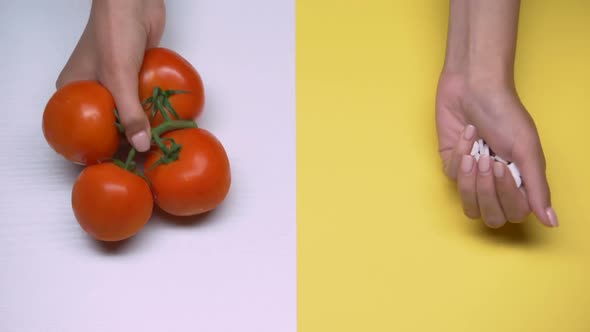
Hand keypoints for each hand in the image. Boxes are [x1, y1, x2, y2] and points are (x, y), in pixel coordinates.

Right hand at [56, 0, 165, 151]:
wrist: (134, 1)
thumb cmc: (114, 33)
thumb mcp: (118, 78)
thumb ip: (129, 113)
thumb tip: (141, 146)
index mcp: (74, 89)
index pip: (82, 128)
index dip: (98, 148)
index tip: (118, 166)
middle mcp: (93, 88)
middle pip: (108, 122)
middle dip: (126, 138)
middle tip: (146, 160)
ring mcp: (115, 81)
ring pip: (128, 110)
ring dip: (143, 124)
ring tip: (159, 147)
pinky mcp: (135, 74)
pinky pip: (142, 98)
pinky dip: (152, 109)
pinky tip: (166, 124)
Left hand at [436, 72, 556, 227]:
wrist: (473, 86)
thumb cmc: (504, 113)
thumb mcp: (526, 149)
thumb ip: (537, 188)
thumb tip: (551, 222)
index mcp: (519, 181)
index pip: (514, 214)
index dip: (507, 197)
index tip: (503, 168)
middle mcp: (496, 183)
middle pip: (489, 216)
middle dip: (486, 191)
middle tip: (488, 162)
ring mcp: (472, 175)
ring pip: (467, 202)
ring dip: (470, 178)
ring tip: (476, 152)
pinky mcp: (452, 163)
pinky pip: (453, 175)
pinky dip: (459, 153)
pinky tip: (467, 134)